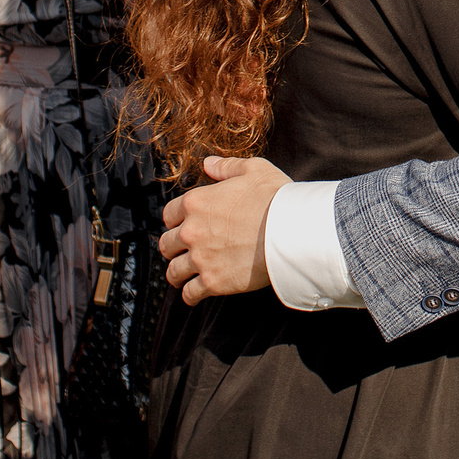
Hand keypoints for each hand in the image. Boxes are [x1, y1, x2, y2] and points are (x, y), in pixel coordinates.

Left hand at [157, 155, 285, 305]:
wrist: (292, 232)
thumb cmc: (275, 199)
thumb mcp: (253, 170)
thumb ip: (226, 166)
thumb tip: (208, 164)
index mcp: (196, 203)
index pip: (169, 215)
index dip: (177, 220)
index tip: (185, 226)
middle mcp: (192, 231)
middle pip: (167, 244)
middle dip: (174, 247)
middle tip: (185, 251)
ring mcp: (201, 258)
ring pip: (173, 272)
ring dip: (178, 273)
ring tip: (185, 275)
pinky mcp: (213, 282)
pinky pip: (190, 294)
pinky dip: (191, 294)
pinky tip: (196, 292)